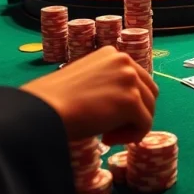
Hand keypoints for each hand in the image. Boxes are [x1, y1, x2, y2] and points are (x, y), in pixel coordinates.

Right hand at [22, 47, 157, 143]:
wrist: (43, 109)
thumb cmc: (56, 100)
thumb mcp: (87, 81)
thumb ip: (108, 84)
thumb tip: (127, 103)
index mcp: (112, 54)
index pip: (138, 79)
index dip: (129, 102)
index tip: (109, 117)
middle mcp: (124, 60)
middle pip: (149, 93)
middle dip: (135, 114)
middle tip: (111, 130)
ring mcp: (129, 79)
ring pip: (149, 110)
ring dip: (131, 127)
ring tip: (107, 136)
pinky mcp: (131, 100)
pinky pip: (145, 125)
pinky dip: (131, 137)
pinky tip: (108, 139)